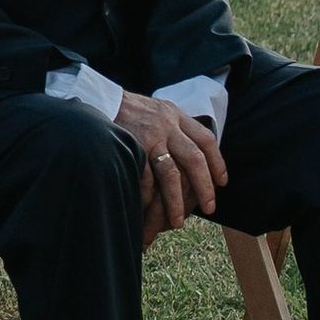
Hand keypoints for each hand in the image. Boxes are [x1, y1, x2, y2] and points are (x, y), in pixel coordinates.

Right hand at [116, 92, 224, 244]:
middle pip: (194, 159)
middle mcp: (166, 123)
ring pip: (171, 174)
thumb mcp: (157, 109)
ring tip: (177, 222)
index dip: (217, 162)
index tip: (222, 183)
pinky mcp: (131, 146)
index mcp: (175, 114)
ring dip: (176, 201)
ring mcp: (148, 136)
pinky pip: (145, 177)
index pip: (206, 139)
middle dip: (204, 187)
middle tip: (209, 208)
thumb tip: (193, 153)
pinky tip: (149, 210)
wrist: (97, 97)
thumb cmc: (128, 109)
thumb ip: (174, 126)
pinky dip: (149, 196)